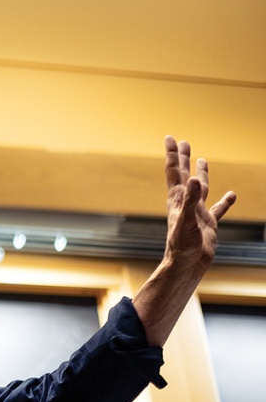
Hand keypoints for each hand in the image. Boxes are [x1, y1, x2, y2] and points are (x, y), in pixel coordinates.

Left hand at [162, 135, 235, 274]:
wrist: (187, 265)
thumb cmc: (183, 245)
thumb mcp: (186, 220)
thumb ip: (190, 199)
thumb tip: (193, 178)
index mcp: (177, 198)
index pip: (174, 170)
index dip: (172, 153)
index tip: (170, 137)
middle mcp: (185, 202)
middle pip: (183, 174)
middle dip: (182, 157)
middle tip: (183, 141)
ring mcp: (196, 212)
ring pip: (200, 188)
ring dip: (201, 173)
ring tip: (202, 160)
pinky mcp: (207, 223)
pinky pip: (217, 209)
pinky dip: (224, 201)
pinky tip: (232, 194)